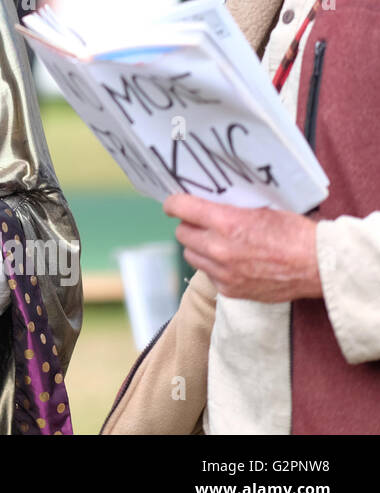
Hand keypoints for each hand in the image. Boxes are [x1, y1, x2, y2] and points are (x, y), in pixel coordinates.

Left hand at [164, 194, 321, 301]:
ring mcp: (223, 272)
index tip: (173, 204)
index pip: (181, 208)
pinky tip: (231, 262)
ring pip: (191, 255)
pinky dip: (214, 267)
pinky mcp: (230, 290)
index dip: (174, 204)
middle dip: (189, 226)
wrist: (320, 267)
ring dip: (198, 247)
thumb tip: (208, 202)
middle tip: (202, 223)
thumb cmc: (295, 233)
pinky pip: (209, 275)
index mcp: (226, 223)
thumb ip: (230, 208)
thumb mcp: (261, 209)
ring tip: (215, 243)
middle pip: (182, 233)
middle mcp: (218, 248)